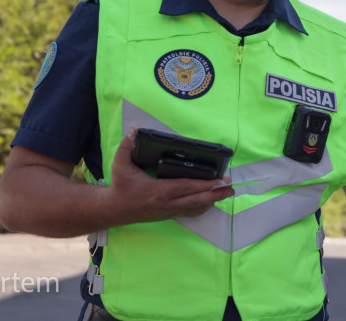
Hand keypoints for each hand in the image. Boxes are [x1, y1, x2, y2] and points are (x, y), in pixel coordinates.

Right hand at [105, 129, 234, 223]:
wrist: (114, 210)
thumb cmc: (120, 186)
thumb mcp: (120, 164)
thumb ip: (126, 146)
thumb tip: (134, 129)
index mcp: (159, 191)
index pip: (188, 187)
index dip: (206, 185)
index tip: (221, 180)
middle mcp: (168, 203)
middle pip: (198, 200)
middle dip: (216, 193)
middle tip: (232, 187)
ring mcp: (169, 211)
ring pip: (196, 208)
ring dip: (212, 200)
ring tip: (227, 192)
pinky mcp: (169, 215)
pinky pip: (190, 212)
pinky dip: (202, 207)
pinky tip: (211, 201)